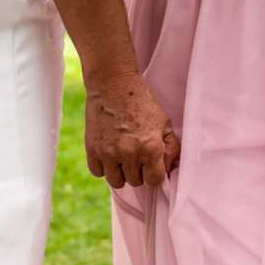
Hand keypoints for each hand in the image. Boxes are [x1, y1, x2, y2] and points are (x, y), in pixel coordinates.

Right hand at [83, 64, 179, 188]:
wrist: (113, 83)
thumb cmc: (141, 101)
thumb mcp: (164, 121)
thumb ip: (171, 148)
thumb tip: (170, 169)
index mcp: (151, 147)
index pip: (155, 181)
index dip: (154, 174)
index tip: (151, 165)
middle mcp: (130, 153)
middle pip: (135, 182)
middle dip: (138, 171)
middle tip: (136, 154)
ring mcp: (109, 152)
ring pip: (116, 181)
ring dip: (120, 172)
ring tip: (122, 156)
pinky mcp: (92, 148)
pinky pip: (97, 172)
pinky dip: (103, 166)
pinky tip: (108, 153)